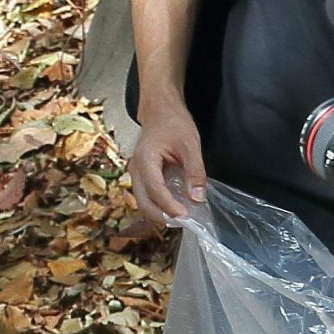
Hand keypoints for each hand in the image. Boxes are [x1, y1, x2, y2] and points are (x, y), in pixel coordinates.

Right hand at [128, 98, 206, 223]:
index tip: (186, 215)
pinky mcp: (141, 175)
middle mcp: (135, 169)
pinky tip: (175, 206)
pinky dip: (158, 205)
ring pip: (142, 201)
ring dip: (159, 212)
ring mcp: (136, 173)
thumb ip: (195, 172)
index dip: (169, 206)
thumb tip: (198, 198)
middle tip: (184, 222)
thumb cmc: (173, 123)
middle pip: (142, 202)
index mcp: (145, 160)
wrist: (160, 111)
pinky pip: (146, 195)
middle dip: (161, 216)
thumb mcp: (190, 145)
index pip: (155, 190)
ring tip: (181, 216)